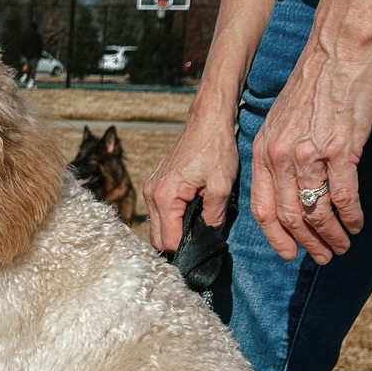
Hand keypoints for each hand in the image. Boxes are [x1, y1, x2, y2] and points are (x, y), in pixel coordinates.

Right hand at [143, 90, 240, 251]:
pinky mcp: (155, 185)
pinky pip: (160, 213)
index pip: (169, 241)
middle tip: (203, 238)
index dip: (187, 248)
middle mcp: (151, 194)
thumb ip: (213, 218)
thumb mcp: (221, 187)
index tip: (204, 246)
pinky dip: (173, 219)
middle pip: (158, 238)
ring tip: (199, 223)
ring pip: (157, 227)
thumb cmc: (215, 149)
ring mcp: (150, 189)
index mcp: (165, 196)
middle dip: (179, 243)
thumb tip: (208, 237)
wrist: (207, 122)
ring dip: (176, 230)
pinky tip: (192, 212)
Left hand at [250, 34, 371, 262]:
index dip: (275, 237)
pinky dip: (351, 217)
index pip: (262, 208)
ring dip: (331, 235)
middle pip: (289, 217)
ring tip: (342, 245)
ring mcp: (310, 155)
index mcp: (263, 151)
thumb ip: (278, 153)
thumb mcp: (280, 120)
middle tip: (321, 257)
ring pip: (316, 212)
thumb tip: (287, 185)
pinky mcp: (341, 150)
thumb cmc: (314, 84)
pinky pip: (343, 197)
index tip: (288, 253)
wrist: (338, 51)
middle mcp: (281, 157)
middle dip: (307, 244)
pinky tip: (357, 224)